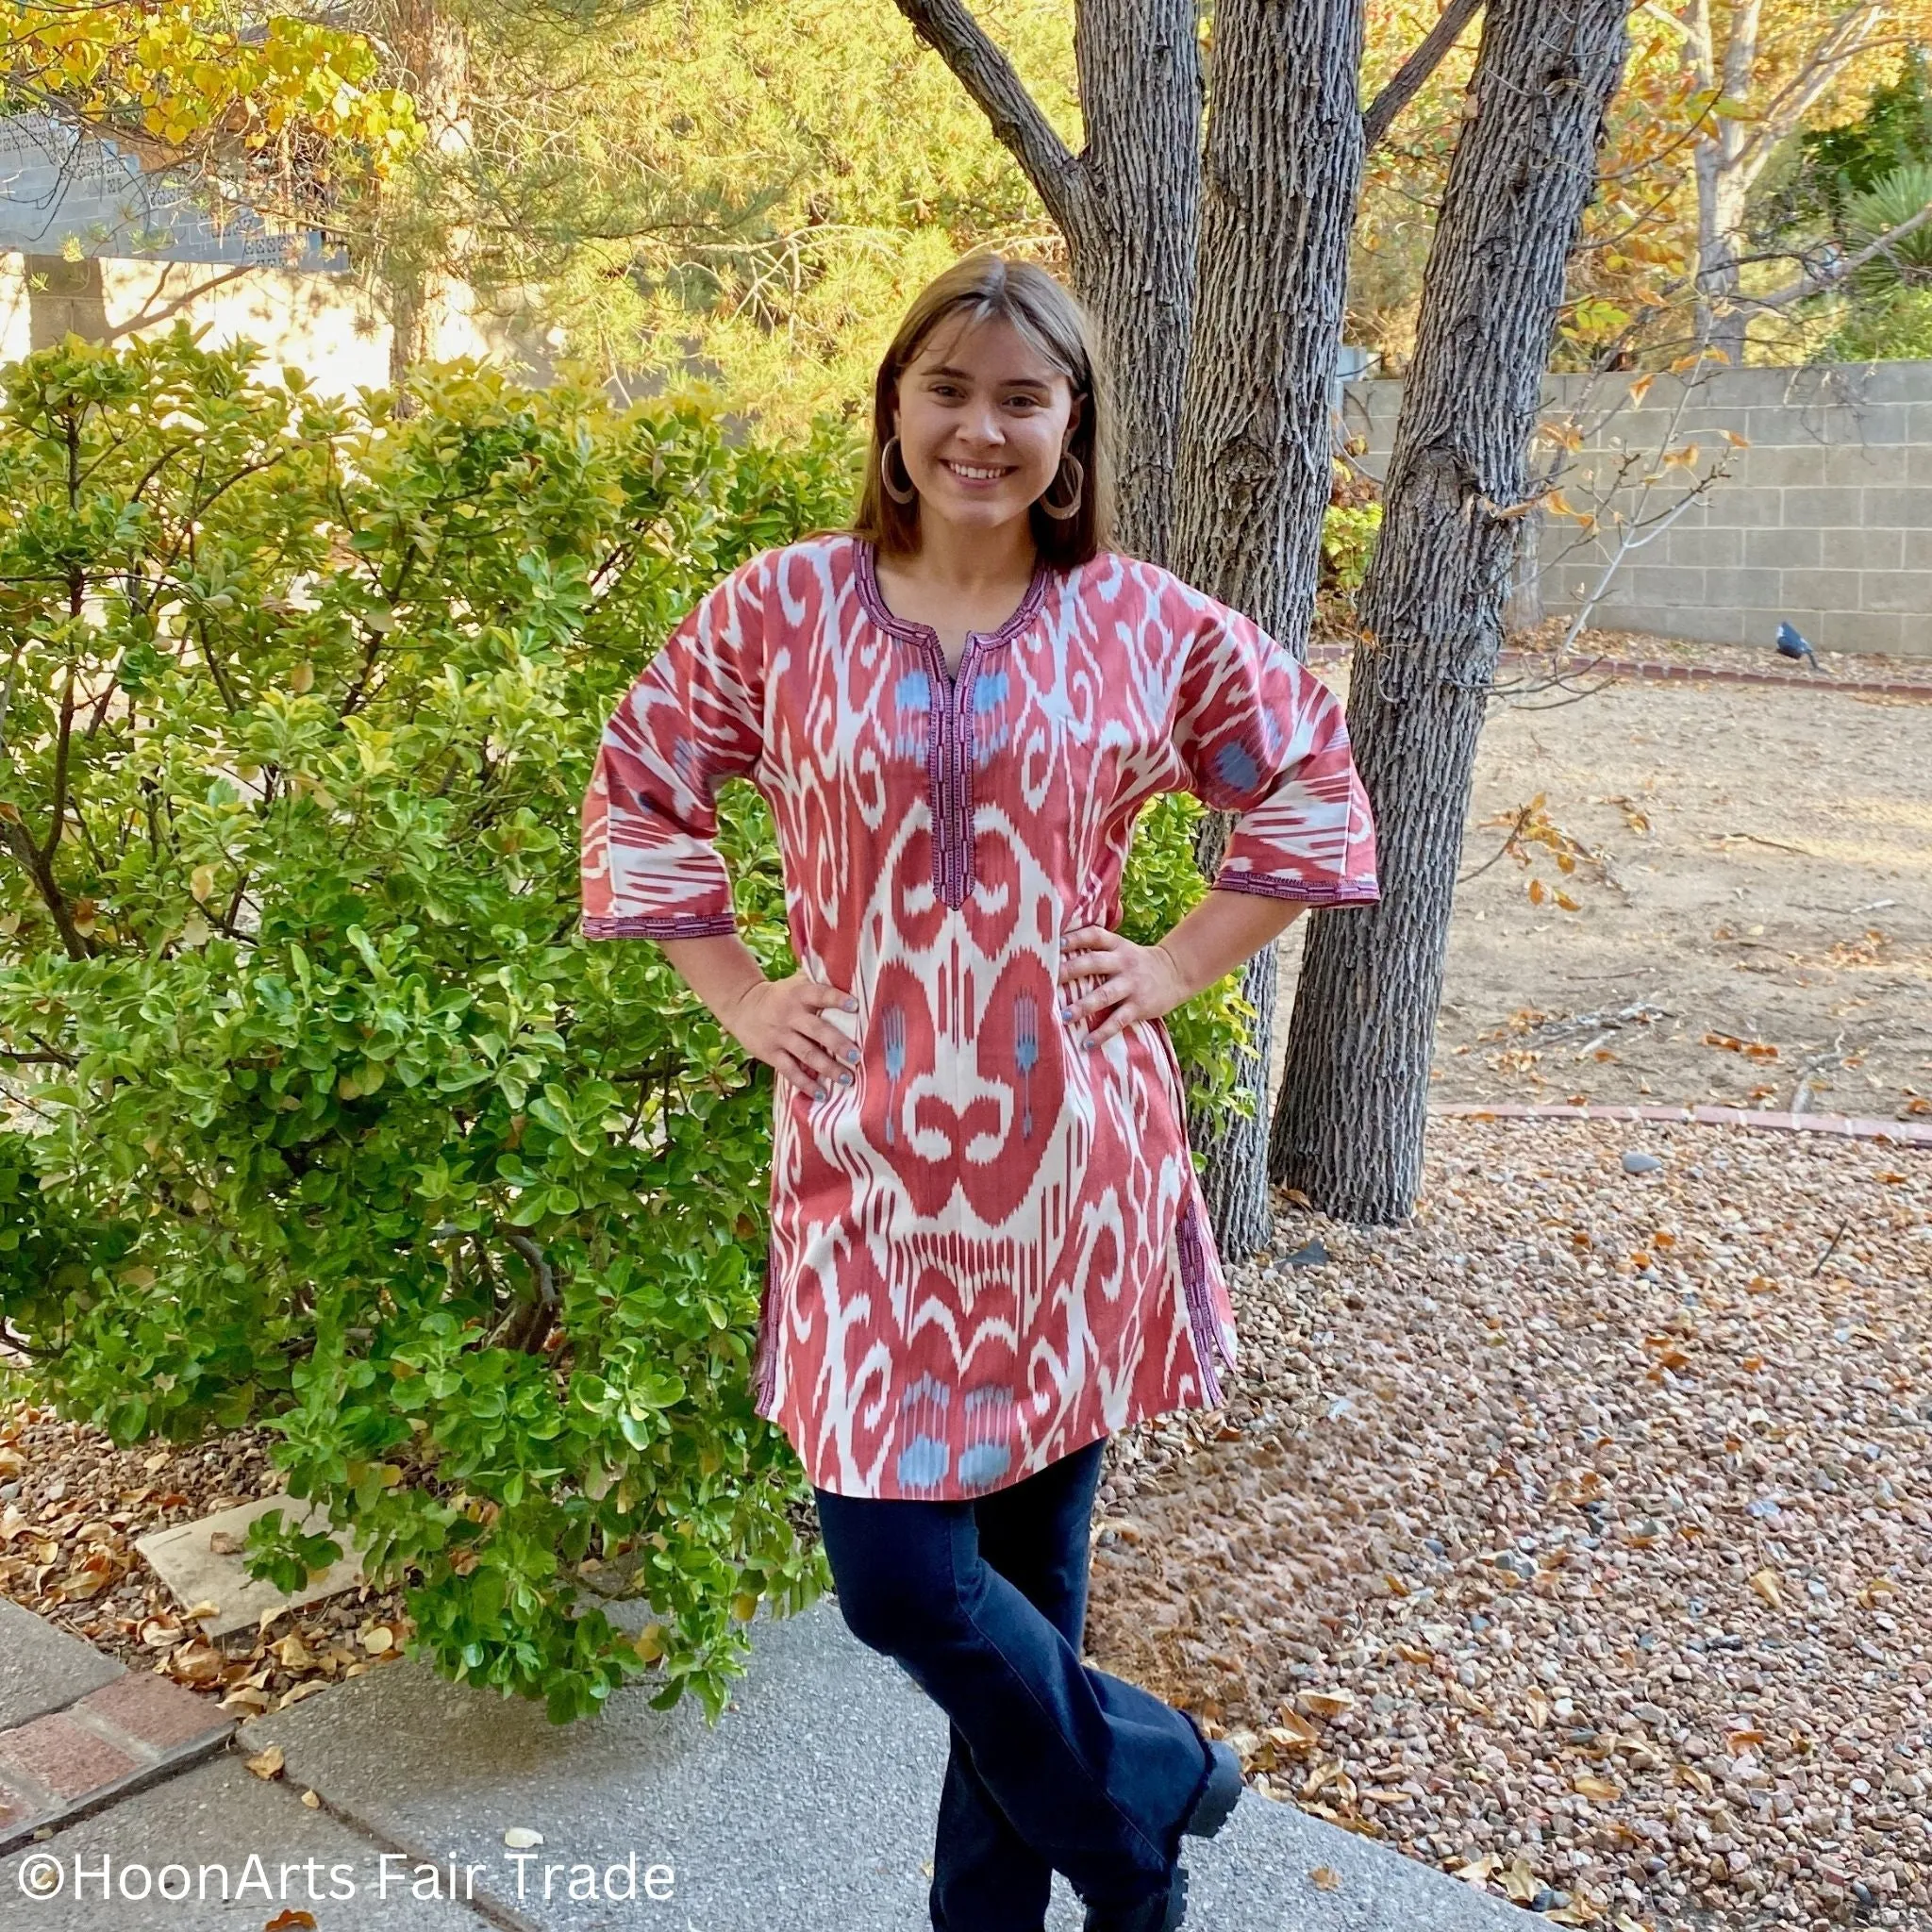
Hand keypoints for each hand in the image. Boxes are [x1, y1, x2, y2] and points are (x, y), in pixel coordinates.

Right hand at [723, 972, 859, 1098]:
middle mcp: (790, 1015)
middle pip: (816, 1030)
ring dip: (827, 1068)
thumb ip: (819, 981)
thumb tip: (851, 975)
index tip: (855, 1006)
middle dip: (837, 1043)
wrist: (742, 1006)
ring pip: (806, 1054)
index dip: (836, 999)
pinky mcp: (771, 1054)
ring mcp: (780, 1036)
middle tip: (856, 1055)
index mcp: (799, 995)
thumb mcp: (796, 983)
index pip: (820, 994)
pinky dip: (805, 1083)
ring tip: (847, 1079)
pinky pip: (790, 1070)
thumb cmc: (781, 995)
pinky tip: (821, 1094)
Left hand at [1056, 924, 1190, 1049]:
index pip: (1095, 936)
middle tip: (1048, 980)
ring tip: (1064, 1017)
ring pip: (1104, 995)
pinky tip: (1087, 1043)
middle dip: (1070, 971)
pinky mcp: (1139, 1006)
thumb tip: (1057, 951)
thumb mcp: (1121, 948)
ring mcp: (1131, 985)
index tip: (1058, 942)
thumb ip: (1097, 949)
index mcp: (1117, 946)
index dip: (1077, 938)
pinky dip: (1103, 1033)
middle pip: (1094, 964)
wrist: (1175, 973)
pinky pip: (1118, 1021)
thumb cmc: (1136, 962)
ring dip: (1083, 1006)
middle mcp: (1123, 963)